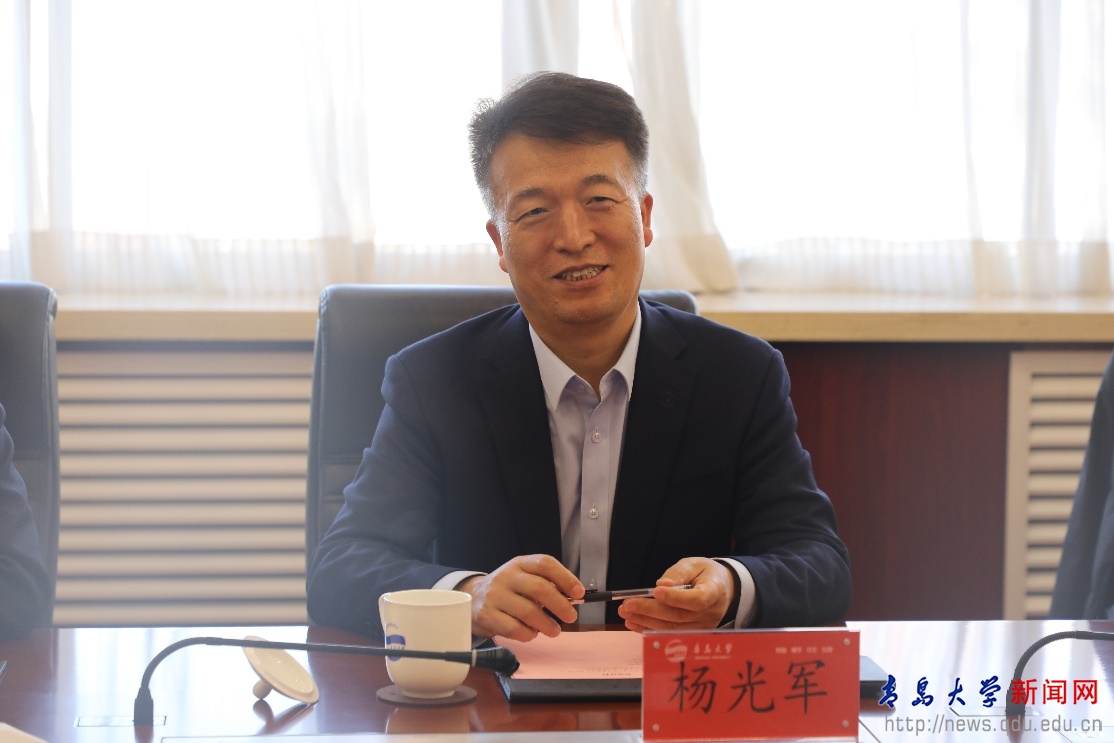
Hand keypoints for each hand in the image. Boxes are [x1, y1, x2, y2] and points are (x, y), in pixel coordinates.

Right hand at [457, 554, 583, 640]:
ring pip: (529, 612)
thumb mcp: (524, 579)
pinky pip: (515, 629)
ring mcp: (495, 595)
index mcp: (520, 563)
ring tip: (554, 630)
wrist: (473, 598)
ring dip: (547, 624)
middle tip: (571, 617)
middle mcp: (506, 576)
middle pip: (539, 588)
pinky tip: (531, 633)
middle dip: (560, 605)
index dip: (565, 578)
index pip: (545, 563)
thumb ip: (547, 585)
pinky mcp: (487, 615)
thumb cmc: (508, 590)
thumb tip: (574, 598)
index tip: (579, 593)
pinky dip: (529, 634)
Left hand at [617, 557, 733, 631]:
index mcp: (714, 591)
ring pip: (671, 628)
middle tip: (627, 604)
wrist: (722, 590)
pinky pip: (669, 634)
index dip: (676, 598)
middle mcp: (710, 613)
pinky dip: (649, 629)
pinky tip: (634, 622)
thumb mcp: (694, 564)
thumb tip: (662, 585)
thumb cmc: (705, 574)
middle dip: (649, 610)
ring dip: (645, 621)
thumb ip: (678, 573)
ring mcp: (702, 627)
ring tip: (626, 613)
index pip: (696, 599)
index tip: (656, 592)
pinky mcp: (693, 635)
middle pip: (678, 616)